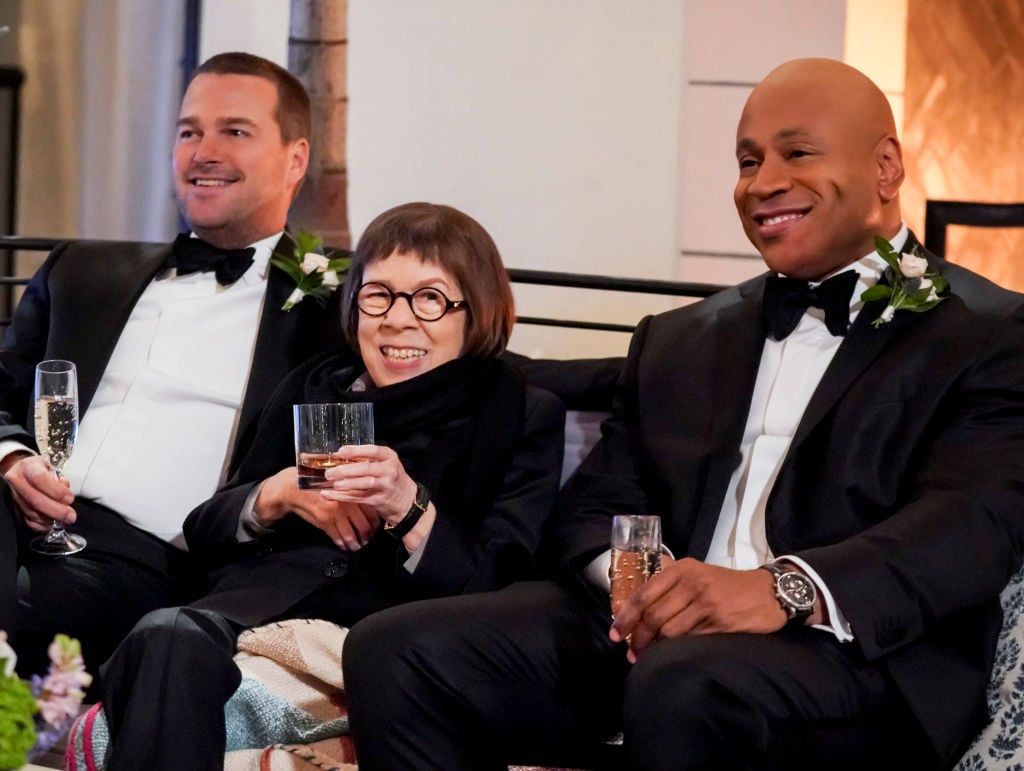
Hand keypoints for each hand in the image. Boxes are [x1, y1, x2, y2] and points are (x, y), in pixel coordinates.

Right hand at [0, 453, 75, 531]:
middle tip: (70, 516)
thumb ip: (60, 481)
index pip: (40, 479)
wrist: (22, 471)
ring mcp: (14, 496)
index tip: (69, 498)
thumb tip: (67, 499)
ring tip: (64, 519)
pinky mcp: (15, 508)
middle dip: (57, 511)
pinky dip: (43, 525)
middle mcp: (17, 481)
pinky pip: (29, 521)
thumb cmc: (40, 469)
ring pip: (33, 513)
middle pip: (36, 500)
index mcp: (28, 467)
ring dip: (52, 519)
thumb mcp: (52, 467)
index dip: (56, 491)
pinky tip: (53, 522)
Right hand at [254, 467, 378, 549]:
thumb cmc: (317, 483)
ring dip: (356, 544)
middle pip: (364, 525)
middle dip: (367, 536)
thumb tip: (368, 505)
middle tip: (368, 541)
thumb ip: (352, 493)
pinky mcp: (324, 521)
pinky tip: (345, 547)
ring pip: (351, 533)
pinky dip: (343, 544)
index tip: (376, 529)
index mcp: (352, 491)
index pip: (371, 510)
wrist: (294, 487)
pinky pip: (337, 537)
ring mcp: (336, 512)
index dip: (375, 523)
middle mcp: (347, 501)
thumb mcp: (338, 484)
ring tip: (358, 547)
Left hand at [321, 444, 417, 524]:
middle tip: (330, 472)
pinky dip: (342, 496)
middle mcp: (389, 471)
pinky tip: (329, 494)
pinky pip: (358, 497)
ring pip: (363, 484)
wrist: (407, 501)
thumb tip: (338, 455)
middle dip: (346, 470)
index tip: (340, 452)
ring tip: (333, 483)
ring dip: (346, 484)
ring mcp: (385, 486)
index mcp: (390, 458)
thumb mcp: (385, 464)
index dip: (355, 451)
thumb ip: (366, 459)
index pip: (373, 451)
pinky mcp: (378, 500)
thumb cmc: (391, 478)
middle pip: (366, 468)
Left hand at [610, 557, 787, 662]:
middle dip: (638, 638)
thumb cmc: (726, 585)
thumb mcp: (697, 572)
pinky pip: (689, 640)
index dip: (625, 616)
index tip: (615, 633)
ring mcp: (707, 603)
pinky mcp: (720, 623)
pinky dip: (676, 650)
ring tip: (647, 656)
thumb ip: (668, 580)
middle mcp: (692, 583)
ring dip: (654, 647)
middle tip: (632, 652)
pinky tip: (671, 655)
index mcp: (682, 569)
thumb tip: (634, 599)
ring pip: (669, 631)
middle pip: (653, 616)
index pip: (643, 594)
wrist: (767, 592)